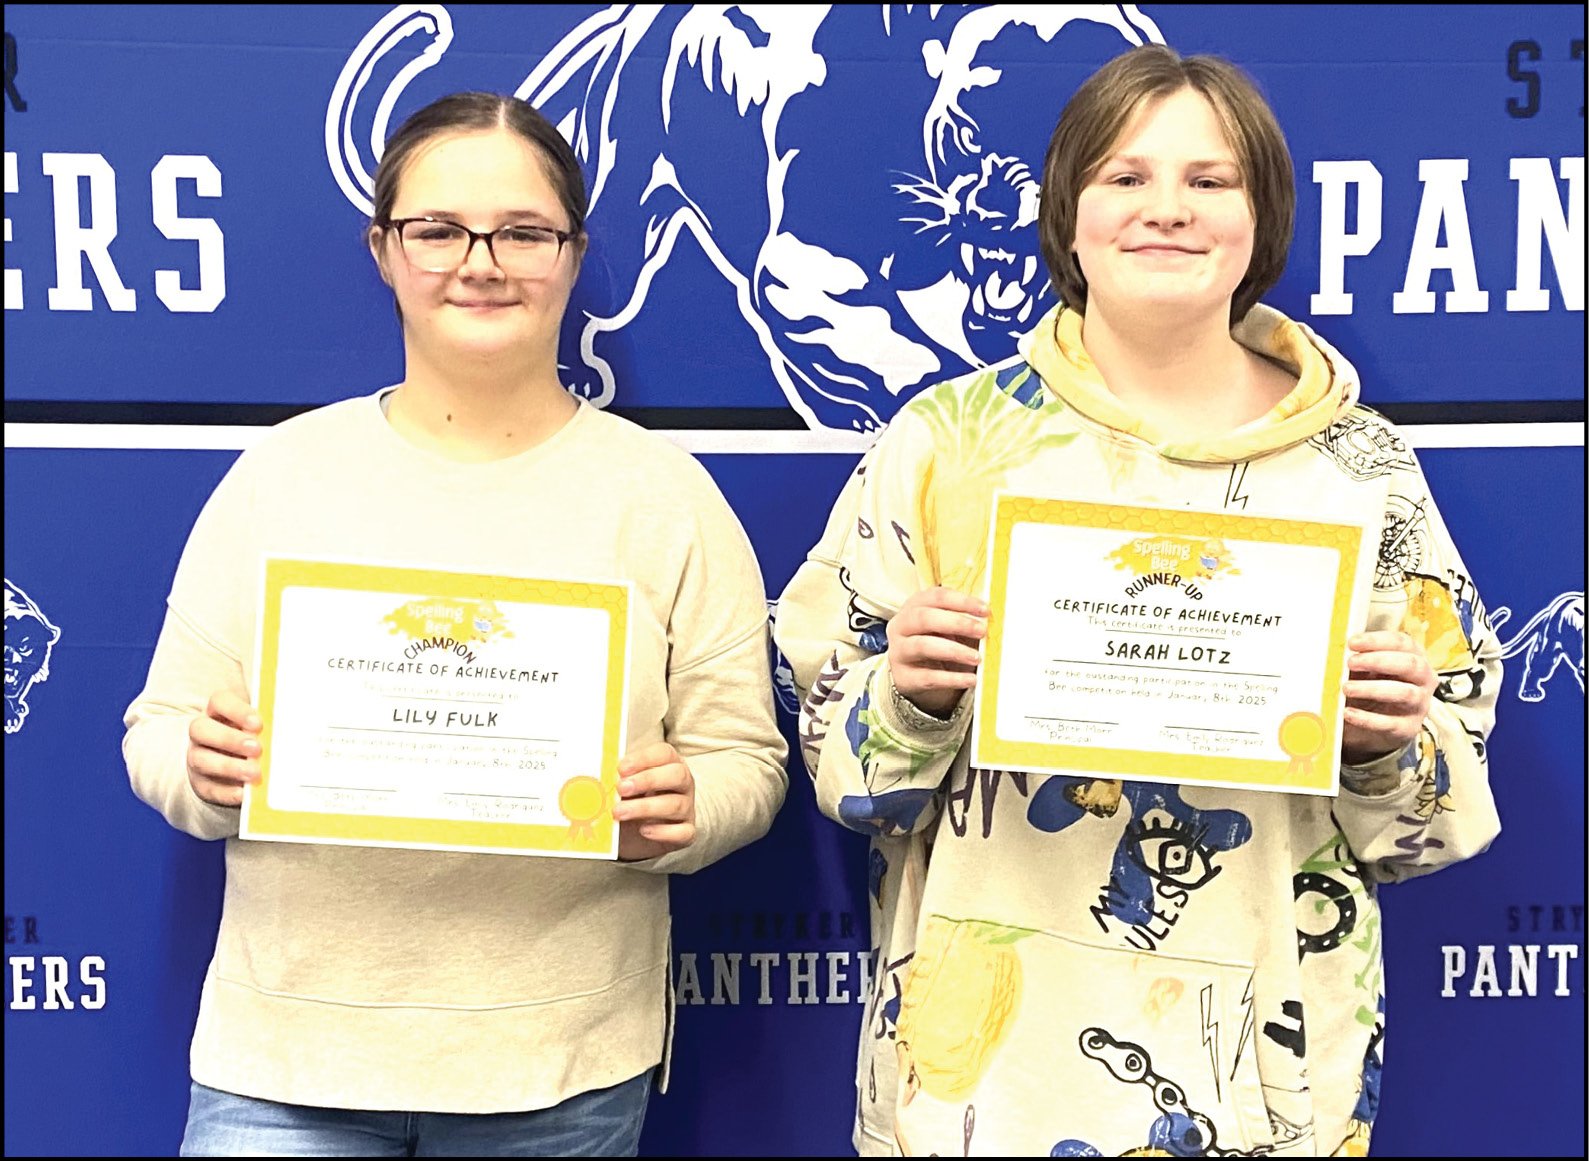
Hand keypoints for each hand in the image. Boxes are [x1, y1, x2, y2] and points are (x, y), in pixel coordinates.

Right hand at [187, 690, 262, 806]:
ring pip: (201, 760)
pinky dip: (226, 791)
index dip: (236, 711)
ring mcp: (198, 757)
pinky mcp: (201, 782)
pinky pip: (208, 787)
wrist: (242, 763)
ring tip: (254, 773)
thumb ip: (272, 721)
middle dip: (229, 739)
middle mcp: (202, 731)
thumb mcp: (263, 724)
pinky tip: (244, 793)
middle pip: (201, 729)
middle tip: (257, 748)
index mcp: (218, 710)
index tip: (258, 724)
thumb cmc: (257, 735)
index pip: (219, 701)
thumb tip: (297, 722)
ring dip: (229, 767)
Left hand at [614, 741, 695, 860]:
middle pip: (677, 775)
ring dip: (645, 808)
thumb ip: (616, 776)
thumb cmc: (632, 799)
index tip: (621, 768)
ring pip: (676, 805)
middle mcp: (683, 784)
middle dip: (648, 780)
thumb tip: (598, 773)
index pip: (664, 753)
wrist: (638, 831)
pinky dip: (664, 832)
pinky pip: (683, 832)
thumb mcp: (624, 784)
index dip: (644, 759)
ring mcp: (687, 808)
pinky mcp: (687, 832)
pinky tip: (644, 830)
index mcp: (669, 764)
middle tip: (621, 788)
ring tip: (619, 812)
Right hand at [886, 585, 987, 718]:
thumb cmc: (935, 643)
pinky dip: (952, 679)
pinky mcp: (904, 678)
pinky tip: (971, 679)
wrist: (914, 675)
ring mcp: (899, 652)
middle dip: (957, 623)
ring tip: (977, 658)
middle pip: (925, 618)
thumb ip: (964, 620)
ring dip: (954, 651)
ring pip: (923, 646)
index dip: (962, 601)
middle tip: (982, 631)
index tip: (985, 609)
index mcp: (914, 607)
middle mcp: (901, 626)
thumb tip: (992, 619)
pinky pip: (928, 677)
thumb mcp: (946, 628)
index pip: (935, 597)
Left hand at [1340, 630, 1436, 764]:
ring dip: (1372, 688)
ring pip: (1404, 693)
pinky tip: (1348, 712)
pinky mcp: (1407, 728)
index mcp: (1413, 658)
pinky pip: (1390, 723)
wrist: (1373, 726)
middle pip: (1410, 665)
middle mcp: (1422, 680)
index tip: (1352, 642)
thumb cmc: (1370, 687)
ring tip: (1346, 688)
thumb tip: (1334, 651)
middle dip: (1379, 660)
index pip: (1403, 643)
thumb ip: (1356, 660)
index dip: (1378, 640)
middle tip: (1351, 662)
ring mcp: (1418, 705)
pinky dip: (1367, 718)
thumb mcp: (1365, 671)